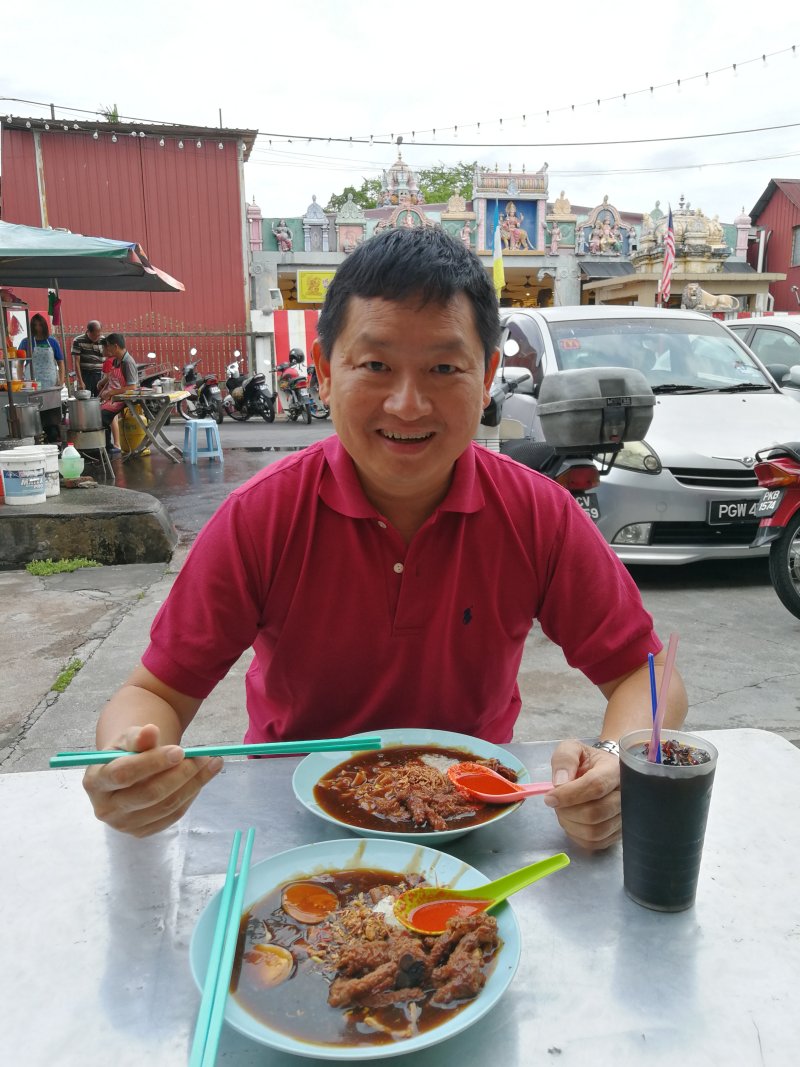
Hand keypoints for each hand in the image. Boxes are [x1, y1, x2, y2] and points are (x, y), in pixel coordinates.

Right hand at [82, 723, 222, 836]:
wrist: (126, 772)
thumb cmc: (126, 751)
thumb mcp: (128, 739)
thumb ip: (138, 737)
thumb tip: (151, 730)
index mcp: (95, 781)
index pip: (123, 774)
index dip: (153, 762)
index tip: (180, 750)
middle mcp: (105, 808)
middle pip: (149, 794)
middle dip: (180, 774)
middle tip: (203, 757)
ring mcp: (123, 825)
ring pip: (167, 806)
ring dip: (194, 783)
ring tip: (212, 762)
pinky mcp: (142, 832)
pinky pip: (173, 816)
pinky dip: (191, 795)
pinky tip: (201, 778)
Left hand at [542, 740, 620, 850]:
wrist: (604, 772)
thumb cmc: (588, 761)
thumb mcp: (573, 749)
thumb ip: (564, 759)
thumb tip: (560, 782)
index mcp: (616, 770)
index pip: (596, 786)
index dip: (570, 795)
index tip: (550, 797)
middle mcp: (627, 796)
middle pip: (595, 813)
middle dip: (567, 811)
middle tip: (556, 803)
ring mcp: (625, 817)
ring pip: (595, 832)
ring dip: (570, 824)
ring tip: (563, 810)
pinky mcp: (619, 833)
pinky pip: (595, 843)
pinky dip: (577, 835)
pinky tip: (572, 821)